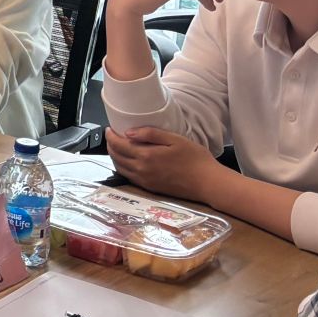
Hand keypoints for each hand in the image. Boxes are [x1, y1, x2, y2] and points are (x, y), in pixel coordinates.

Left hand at [105, 126, 221, 200]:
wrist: (208, 183)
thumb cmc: (195, 159)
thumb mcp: (175, 139)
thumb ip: (150, 134)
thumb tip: (128, 132)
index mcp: (146, 156)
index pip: (119, 144)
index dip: (111, 136)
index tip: (109, 128)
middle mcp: (141, 170)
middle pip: (116, 156)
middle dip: (110, 145)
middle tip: (111, 136)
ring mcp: (145, 181)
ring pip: (120, 168)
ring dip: (114, 157)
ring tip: (116, 147)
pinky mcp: (150, 188)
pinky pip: (129, 177)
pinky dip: (123, 167)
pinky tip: (127, 162)